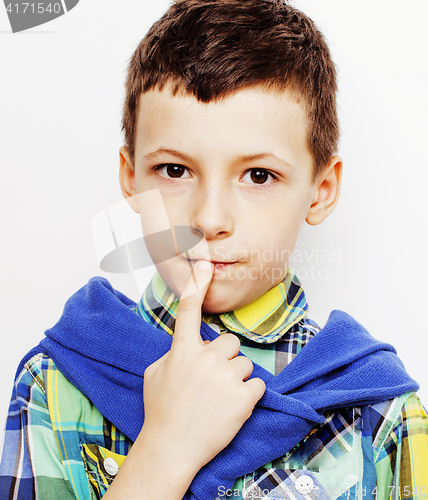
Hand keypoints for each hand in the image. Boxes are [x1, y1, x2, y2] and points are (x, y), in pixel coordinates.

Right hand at [141, 259, 265, 470]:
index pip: (189, 310)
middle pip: (230, 342)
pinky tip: (231, 408)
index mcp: (182, 351)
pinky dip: (248, 395)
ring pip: (245, 363)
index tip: (204, 263)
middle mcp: (205, 358)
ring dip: (237, 378)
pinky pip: (257, 384)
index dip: (196, 284)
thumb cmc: (160, 411)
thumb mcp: (155, 374)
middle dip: (225, 358)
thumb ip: (173, 354)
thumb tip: (188, 347)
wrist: (171, 449)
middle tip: (212, 381)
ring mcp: (225, 377)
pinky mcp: (244, 397)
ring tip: (219, 398)